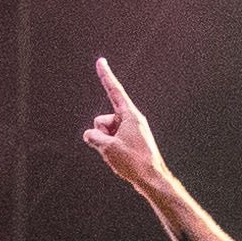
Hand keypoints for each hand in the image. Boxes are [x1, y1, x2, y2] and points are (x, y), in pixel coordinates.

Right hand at [84, 55, 173, 192]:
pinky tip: (120, 159)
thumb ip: (93, 137)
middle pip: (102, 120)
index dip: (106, 76)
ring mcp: (131, 131)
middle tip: (115, 148)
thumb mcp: (107, 147)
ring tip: (119, 155)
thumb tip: (89, 135)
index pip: (114, 91)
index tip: (100, 61)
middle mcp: (131, 120)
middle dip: (101, 133)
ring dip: (105, 143)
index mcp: (130, 115)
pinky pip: (112, 140)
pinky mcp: (130, 141)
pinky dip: (110, 148)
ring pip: (105, 132)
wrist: (152, 179)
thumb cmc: (133, 161)